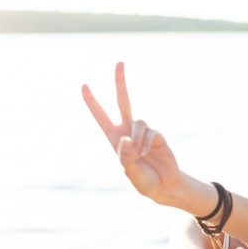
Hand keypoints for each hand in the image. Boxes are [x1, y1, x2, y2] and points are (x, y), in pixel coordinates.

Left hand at [81, 62, 180, 204]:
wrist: (164, 186)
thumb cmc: (144, 180)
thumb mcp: (130, 172)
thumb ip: (125, 157)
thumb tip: (126, 138)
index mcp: (115, 138)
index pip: (101, 116)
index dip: (92, 101)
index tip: (83, 85)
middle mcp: (128, 131)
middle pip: (123, 101)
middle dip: (120, 82)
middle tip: (119, 62)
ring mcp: (143, 132)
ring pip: (138, 121)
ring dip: (137, 137)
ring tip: (141, 154)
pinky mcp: (157, 135)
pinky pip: (150, 131)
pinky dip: (146, 142)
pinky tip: (147, 153)